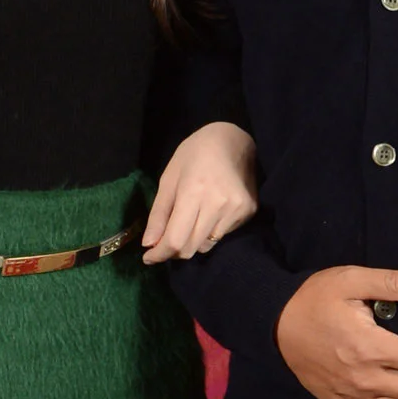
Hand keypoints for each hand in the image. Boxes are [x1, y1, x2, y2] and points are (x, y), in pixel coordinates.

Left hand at [143, 121, 258, 261]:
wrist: (234, 140)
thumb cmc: (195, 154)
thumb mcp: (169, 179)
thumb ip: (159, 214)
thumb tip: (148, 244)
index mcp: (194, 192)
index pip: (176, 239)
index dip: (160, 254)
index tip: (148, 258)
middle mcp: (218, 204)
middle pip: (191, 248)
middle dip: (173, 251)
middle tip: (163, 242)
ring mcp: (236, 210)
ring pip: (206, 245)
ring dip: (191, 242)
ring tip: (187, 223)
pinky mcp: (249, 212)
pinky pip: (222, 236)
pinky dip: (208, 233)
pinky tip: (208, 213)